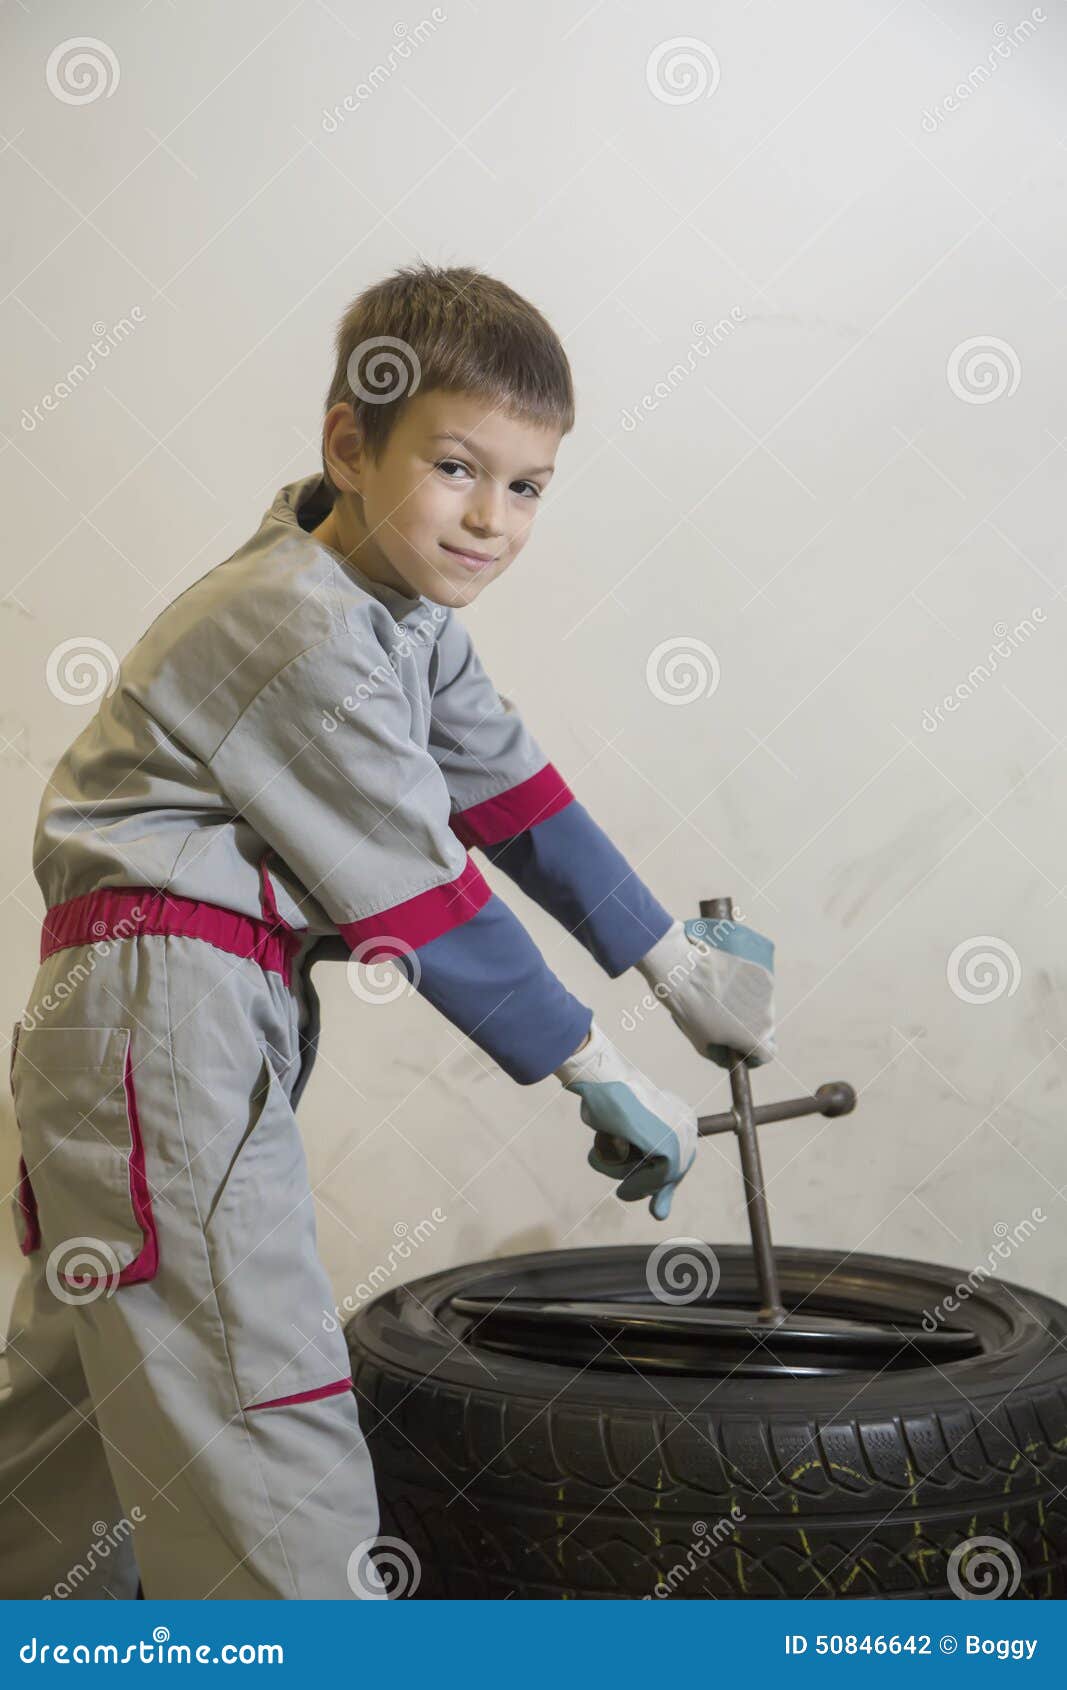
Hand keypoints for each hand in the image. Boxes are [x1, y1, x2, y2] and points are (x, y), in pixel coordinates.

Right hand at [554, 1021, 697, 1219]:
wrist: (600, 1080)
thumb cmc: (606, 1099)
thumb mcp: (627, 1132)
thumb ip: (645, 1165)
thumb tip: (660, 1214)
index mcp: (682, 1115)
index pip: (680, 1159)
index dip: (663, 1184)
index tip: (657, 1209)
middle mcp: (687, 1125)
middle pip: (674, 1172)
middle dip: (648, 1187)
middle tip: (624, 1195)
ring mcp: (681, 1137)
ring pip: (661, 1177)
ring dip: (628, 1177)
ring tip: (605, 1158)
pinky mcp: (670, 1147)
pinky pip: (657, 1179)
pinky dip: (637, 1185)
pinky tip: (623, 1186)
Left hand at [636, 914, 775, 1068]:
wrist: (687, 974)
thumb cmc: (691, 1012)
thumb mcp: (704, 1045)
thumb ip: (724, 1057)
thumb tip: (735, 1057)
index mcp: (755, 1040)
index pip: (767, 1054)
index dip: (754, 1053)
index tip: (742, 1048)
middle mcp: (766, 1019)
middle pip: (764, 1029)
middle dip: (750, 1028)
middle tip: (728, 1020)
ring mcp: (767, 995)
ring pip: (762, 1006)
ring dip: (750, 1006)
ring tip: (726, 999)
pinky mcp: (762, 974)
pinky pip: (759, 986)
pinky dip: (749, 987)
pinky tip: (730, 984)